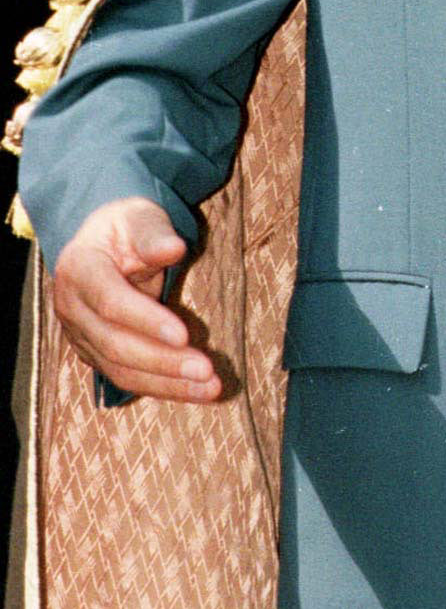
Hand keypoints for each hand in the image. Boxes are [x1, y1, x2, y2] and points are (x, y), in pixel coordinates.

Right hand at [50, 196, 221, 401]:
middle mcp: (72, 308)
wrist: (102, 242)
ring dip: (167, 384)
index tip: (184, 334)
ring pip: (120, 371)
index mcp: (79, 269)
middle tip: (206, 369)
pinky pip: (128, 377)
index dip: (146, 321)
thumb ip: (154, 235)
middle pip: (115, 345)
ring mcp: (81, 336)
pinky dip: (163, 387)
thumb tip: (174, 248)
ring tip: (211, 389)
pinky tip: (196, 391)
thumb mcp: (139, 217)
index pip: (110, 303)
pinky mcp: (96, 354)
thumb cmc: (126, 227)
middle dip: (162, 361)